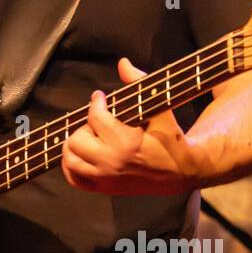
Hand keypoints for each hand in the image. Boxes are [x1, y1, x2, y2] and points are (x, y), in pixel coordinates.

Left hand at [61, 57, 201, 196]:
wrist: (181, 173)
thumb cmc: (171, 139)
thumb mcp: (161, 110)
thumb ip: (139, 84)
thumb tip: (123, 63)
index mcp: (126, 143)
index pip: (95, 117)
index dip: (96, 103)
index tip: (101, 98)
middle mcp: (111, 163)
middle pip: (76, 139)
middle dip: (85, 126)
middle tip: (99, 122)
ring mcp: (106, 178)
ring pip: (70, 159)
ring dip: (75, 145)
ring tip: (90, 137)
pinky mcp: (104, 189)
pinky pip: (74, 179)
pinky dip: (71, 166)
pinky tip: (81, 154)